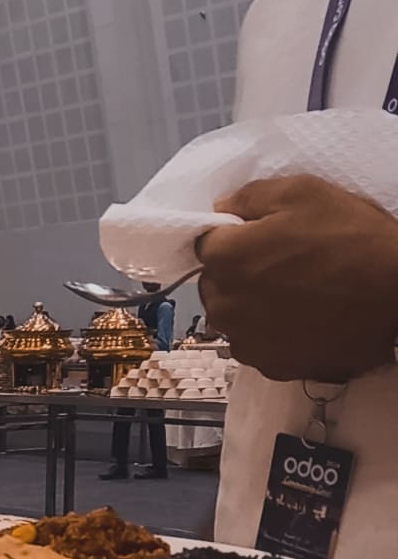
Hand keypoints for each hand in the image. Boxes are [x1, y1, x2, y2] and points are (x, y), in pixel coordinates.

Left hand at [195, 176, 397, 382]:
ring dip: (250, 305)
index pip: (206, 244)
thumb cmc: (351, 237)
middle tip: (281, 265)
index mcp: (226, 258)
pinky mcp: (270, 367)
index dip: (233, 237)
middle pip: (215, 284)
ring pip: (232, 318)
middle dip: (237, 273)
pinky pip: (255, 344)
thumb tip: (220, 210)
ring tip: (292, 294)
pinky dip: (269, 333)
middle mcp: (225, 305)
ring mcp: (247, 341)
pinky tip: (299, 319)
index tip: (260, 237)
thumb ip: (249, 197)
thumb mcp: (302, 192)